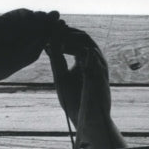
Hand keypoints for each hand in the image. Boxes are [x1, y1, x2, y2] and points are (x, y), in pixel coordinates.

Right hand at [0, 9, 61, 85]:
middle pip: (43, 27)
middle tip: (56, 17)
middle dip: (50, 22)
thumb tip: (44, 32)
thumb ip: (28, 48)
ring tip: (43, 16)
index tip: (61, 26)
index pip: (47, 39)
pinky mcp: (5, 22)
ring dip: (39, 17)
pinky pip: (19, 14)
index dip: (55, 32)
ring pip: (33, 19)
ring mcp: (15, 30)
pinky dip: (25, 13)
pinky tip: (28, 15)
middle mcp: (24, 40)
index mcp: (29, 52)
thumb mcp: (13, 61)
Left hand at [46, 26, 111, 140]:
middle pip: (83, 37)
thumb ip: (57, 60)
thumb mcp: (62, 76)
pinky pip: (91, 55)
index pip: (76, 41)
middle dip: (67, 32)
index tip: (48, 32)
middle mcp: (94, 61)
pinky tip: (63, 47)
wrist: (87, 119)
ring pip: (88, 42)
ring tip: (56, 36)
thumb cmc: (75, 101)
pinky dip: (77, 49)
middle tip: (51, 28)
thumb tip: (48, 44)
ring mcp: (99, 66)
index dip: (64, 34)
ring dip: (71, 37)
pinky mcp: (100, 74)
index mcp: (85, 61)